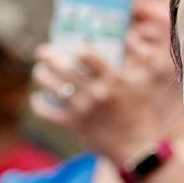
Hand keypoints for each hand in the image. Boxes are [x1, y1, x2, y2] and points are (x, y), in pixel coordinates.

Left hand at [31, 36, 179, 165]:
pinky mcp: (74, 125)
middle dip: (46, 56)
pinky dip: (38, 104)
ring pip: (51, 87)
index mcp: (113, 79)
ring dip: (40, 76)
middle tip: (42, 52)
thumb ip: (140, 55)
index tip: (73, 45)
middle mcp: (95, 92)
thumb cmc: (141, 111)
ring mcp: (83, 109)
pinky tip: (38, 98)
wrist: (136, 148)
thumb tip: (129, 34)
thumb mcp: (145, 81)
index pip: (87, 54)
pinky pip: (47, 112)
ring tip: (39, 71)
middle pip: (62, 67)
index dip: (76, 47)